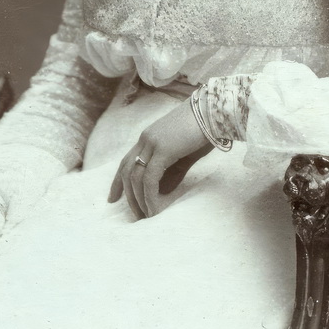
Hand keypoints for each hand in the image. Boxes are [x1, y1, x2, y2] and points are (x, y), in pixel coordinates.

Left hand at [107, 100, 210, 218]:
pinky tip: (154, 209)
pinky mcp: (162, 149)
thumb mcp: (186, 154)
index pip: (126, 162)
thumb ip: (173, 172)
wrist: (216, 111)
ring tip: (146, 217)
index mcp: (148, 138)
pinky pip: (149, 178)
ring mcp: (152, 143)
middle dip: (128, 196)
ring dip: (139, 200)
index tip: (112, 198)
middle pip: (127, 171)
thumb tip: (162, 192)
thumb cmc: (204, 131)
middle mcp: (145, 139)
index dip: (118, 182)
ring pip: (135, 177)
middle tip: (136, 216)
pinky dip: (149, 196)